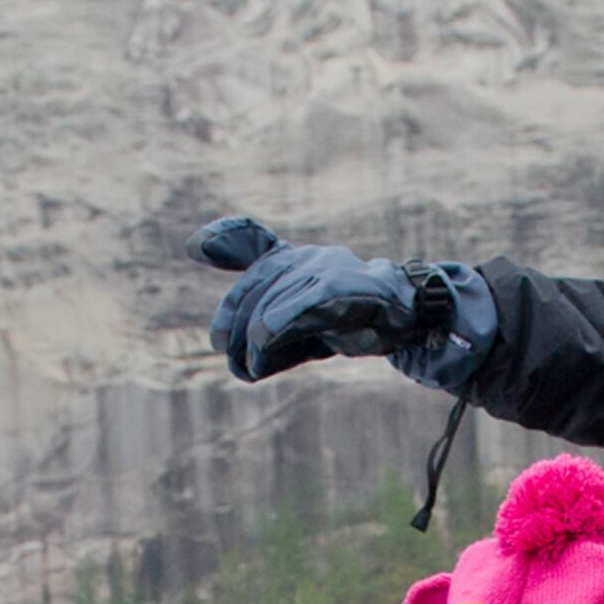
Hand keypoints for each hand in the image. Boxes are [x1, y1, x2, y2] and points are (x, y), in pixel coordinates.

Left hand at [199, 216, 475, 383]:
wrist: (408, 320)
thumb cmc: (355, 320)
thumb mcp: (309, 322)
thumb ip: (276, 328)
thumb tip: (246, 350)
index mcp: (299, 260)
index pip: (257, 247)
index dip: (226, 239)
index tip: (196, 246)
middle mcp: (309, 258)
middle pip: (257, 283)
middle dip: (233, 319)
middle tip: (225, 350)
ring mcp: (326, 270)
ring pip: (274, 297)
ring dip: (252, 336)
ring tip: (246, 364)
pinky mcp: (341, 289)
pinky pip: (299, 304)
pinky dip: (275, 326)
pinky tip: (260, 348)